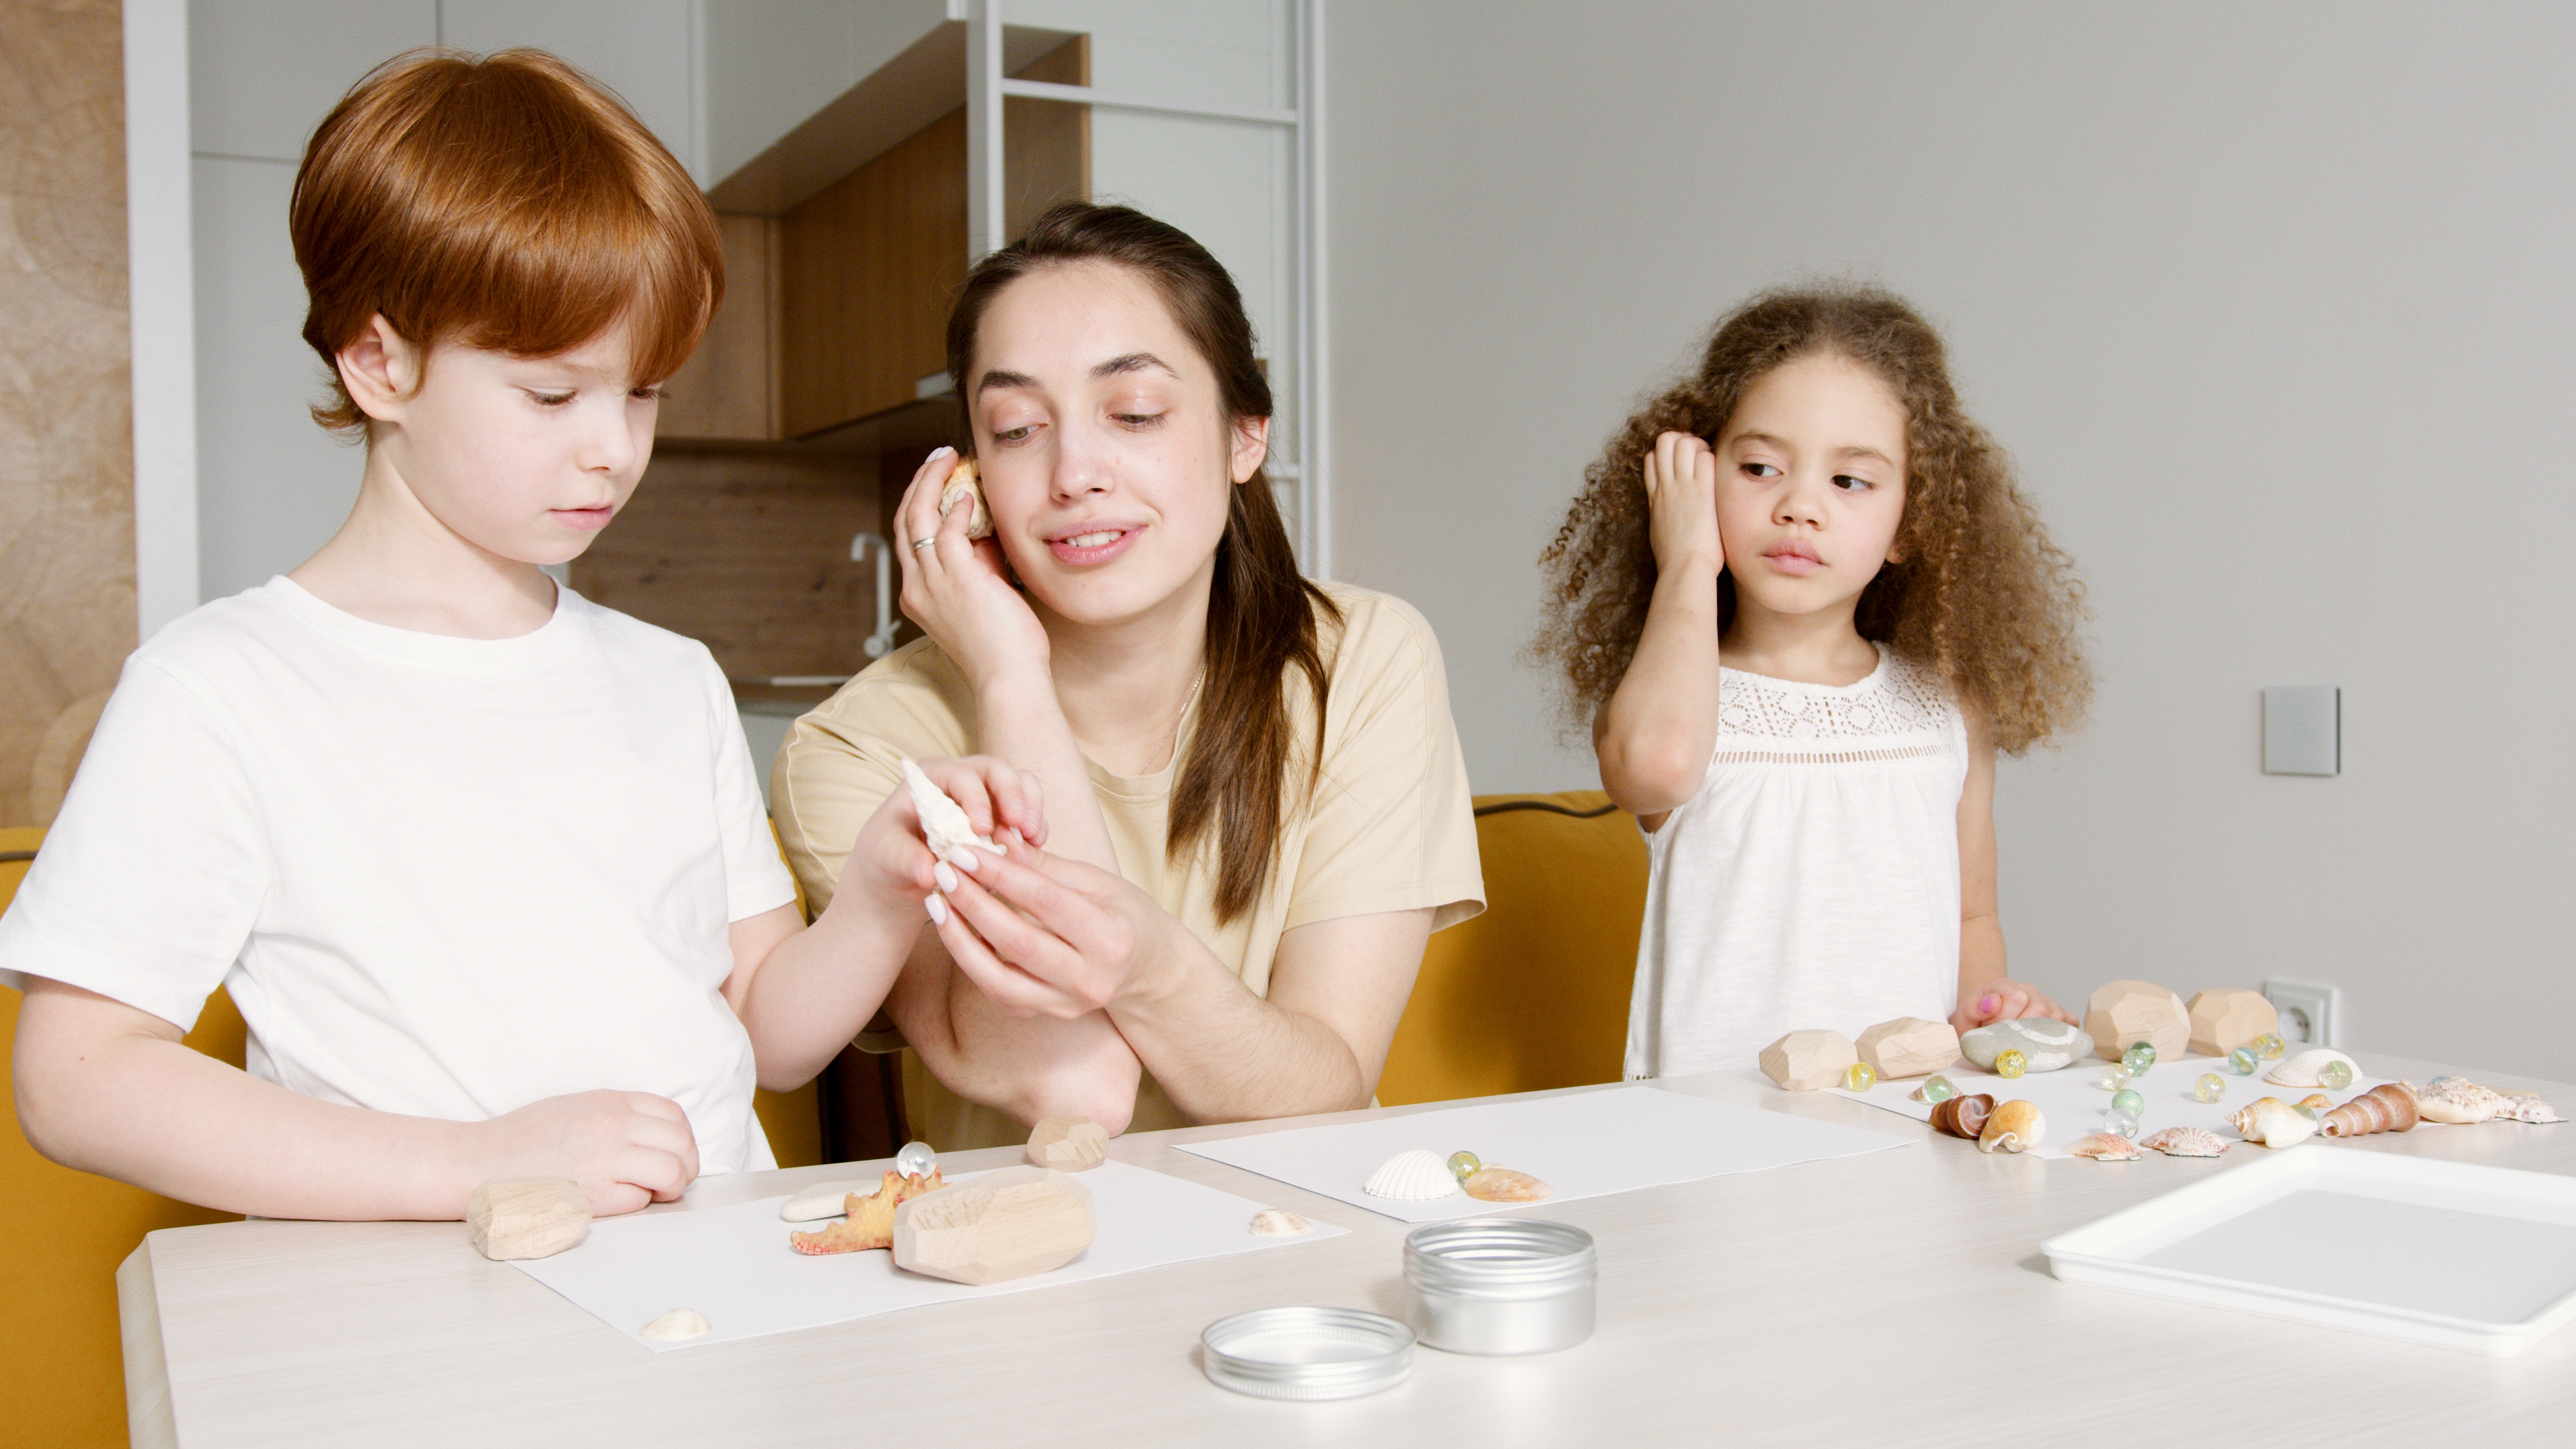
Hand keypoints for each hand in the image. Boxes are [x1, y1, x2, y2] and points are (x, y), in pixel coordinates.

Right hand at [469, 1089, 701, 1216]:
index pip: (673, 1115)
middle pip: (682, 1143)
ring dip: (670, 1187)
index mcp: (609, 1102)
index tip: (670, 1154)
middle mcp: (613, 1125)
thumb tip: (658, 1135)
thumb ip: (617, 1115)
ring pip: (673, 1171)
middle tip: (669, 1181)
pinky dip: (636, 1204)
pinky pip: (641, 1200)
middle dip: (685, 1165)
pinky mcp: (593, 1194)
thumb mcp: (576, 1107)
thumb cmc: (523, 1140)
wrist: (476, 1163)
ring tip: (652, 1192)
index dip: (680, 1139)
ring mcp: (605, 1159)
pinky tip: (613, 1200)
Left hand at [833, 754, 1045, 918]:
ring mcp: (987, 796)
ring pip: (1020, 785)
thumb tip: (929, 872)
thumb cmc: (887, 858)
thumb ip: (906, 859)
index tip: (982, 830)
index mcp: (931, 777)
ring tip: (1033, 840)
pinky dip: (1035, 826)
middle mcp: (962, 779)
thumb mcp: (886, 857)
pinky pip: (1027, 811)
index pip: (961, 775)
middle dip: (1014, 797)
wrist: (898, 878)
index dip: (976, 798)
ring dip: (1031, 810)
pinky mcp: (1003, 817)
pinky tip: (1035, 848)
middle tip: (1021, 829)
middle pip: (998, 771)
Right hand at [895, 447, 1050, 689]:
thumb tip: (984, 532)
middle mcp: (917, 587)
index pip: (908, 539)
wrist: (1008, 678)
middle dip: (918, 483)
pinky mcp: (957, 579)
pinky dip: (955, 509)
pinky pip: (946, 531)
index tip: (937, 481)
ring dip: (931, 482)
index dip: (919, 504)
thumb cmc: (1004, 647)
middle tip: (937, 458)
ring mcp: (933, 583)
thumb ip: (979, 565)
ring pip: (917, 518)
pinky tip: (969, 496)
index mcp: (919, 596)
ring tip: (948, 459)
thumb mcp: (983, 599)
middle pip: (904, 521)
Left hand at [925, 833, 1179, 1020]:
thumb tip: (998, 838)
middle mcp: (1090, 978)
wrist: (1148, 970)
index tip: (964, 850)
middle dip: (973, 903)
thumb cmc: (1124, 915)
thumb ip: (1045, 865)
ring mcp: (1066, 1003)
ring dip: (960, 939)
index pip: (1045, 901)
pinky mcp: (1046, 1014)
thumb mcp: (1097, 882)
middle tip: (942, 871)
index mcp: (1111, 937)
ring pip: (998, 978)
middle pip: (1017, 941)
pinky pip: (997, 992)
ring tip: (936, 903)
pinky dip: (970, 961)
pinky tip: (953, 931)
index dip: (1000, 874)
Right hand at [1643, 430, 1721, 574]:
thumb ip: (1663, 518)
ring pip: (1683, 443)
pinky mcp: (1702, 493)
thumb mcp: (1659, 534)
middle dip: (1682, 440)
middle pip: (1664, 442)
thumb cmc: (1674, 561)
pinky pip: (1706, 458)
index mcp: (1655, 498)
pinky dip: (1712, 458)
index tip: (1682, 463)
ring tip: (1708, 462)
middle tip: (1697, 456)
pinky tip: (1718, 472)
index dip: (1667, 453)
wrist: (1683, 569)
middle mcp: (1666, 488)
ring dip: (1698, 445)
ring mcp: (1682, 488)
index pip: (1652, 458)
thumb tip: (1668, 520)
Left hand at [1952, 980, 2079, 1032]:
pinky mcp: (2061, 1018)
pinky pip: (2071, 1024)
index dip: (2004, 1019)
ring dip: (2040, 1035)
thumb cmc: (1975, 1026)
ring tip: (2021, 1042)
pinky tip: (2045, 1044)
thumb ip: (1973, 1008)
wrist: (1984, 1031)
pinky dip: (2062, 1036)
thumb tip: (1993, 1002)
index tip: (1991, 1030)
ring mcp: (2048, 1004)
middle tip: (2006, 1039)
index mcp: (2005, 986)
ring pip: (2057, 1017)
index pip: (2016, 997)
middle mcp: (2030, 991)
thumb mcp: (1963, 1019)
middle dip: (2021, 1029)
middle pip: (2040, 1007)